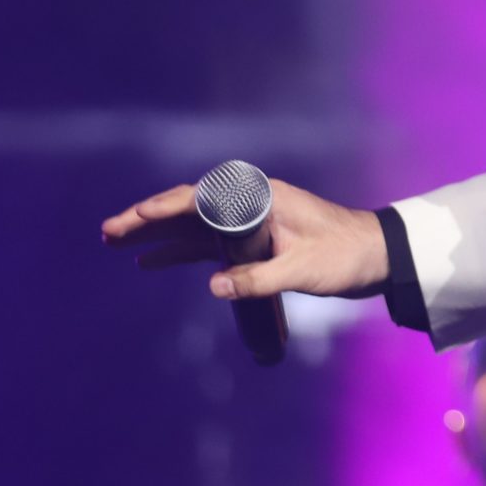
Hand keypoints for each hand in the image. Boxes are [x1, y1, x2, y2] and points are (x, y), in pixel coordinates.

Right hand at [102, 176, 390, 301]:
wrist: (379, 257)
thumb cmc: (347, 255)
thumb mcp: (304, 269)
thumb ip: (260, 279)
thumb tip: (214, 287)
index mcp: (263, 198)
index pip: (202, 197)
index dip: (164, 208)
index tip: (133, 218)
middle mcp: (251, 205)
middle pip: (190, 209)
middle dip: (148, 220)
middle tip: (106, 233)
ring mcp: (250, 224)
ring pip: (193, 227)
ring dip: (157, 237)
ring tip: (116, 246)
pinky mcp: (254, 243)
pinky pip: (207, 245)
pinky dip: (180, 253)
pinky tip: (150, 263)